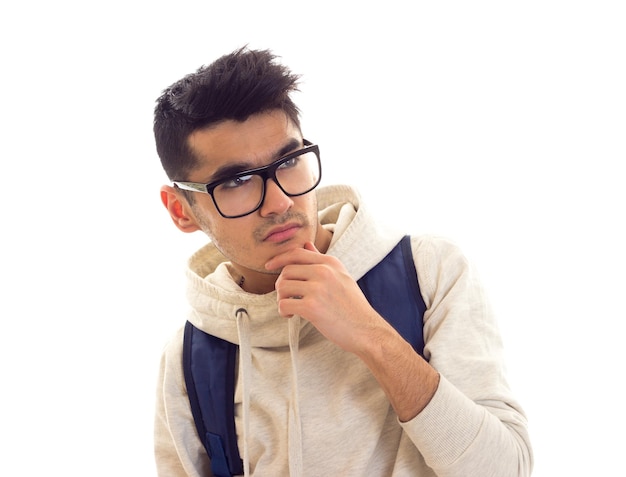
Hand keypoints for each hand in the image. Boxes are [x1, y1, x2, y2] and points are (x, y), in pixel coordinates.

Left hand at [265, 242, 391, 353]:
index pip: (297, 253)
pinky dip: (283, 310)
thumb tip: (306, 244)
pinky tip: (291, 315)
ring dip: (281, 298)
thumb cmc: (352, 306)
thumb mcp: (341, 276)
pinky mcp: (311, 307)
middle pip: (286, 270)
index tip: (269, 265)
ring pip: (282, 286)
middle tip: (287, 296)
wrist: (366, 330)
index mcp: (330, 262)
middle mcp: (324, 271)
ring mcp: (317, 289)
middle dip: (281, 284)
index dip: (279, 258)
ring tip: (291, 307)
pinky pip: (284, 304)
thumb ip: (321, 260)